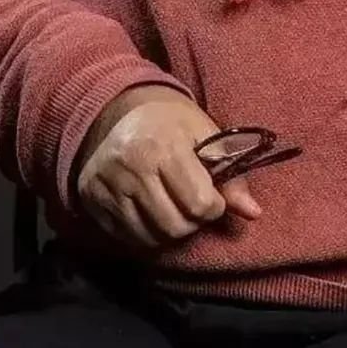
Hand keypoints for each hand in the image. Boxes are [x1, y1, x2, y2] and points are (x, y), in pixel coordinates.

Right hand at [74, 84, 262, 250]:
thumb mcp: (206, 136)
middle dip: (192, 222)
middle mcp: (131, 168)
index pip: (199, 204)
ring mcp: (107, 185)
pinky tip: (150, 212)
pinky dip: (144, 233)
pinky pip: (126, 238)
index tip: (212, 196)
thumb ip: (231, 175)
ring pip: (150, 238)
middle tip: (193, 205)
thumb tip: (254, 214)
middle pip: (175, 227)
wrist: (119, 109)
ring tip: (173, 208)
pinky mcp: (91, 199)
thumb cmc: (171, 122)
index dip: (214, 206)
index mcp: (164, 147)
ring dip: (169, 231)